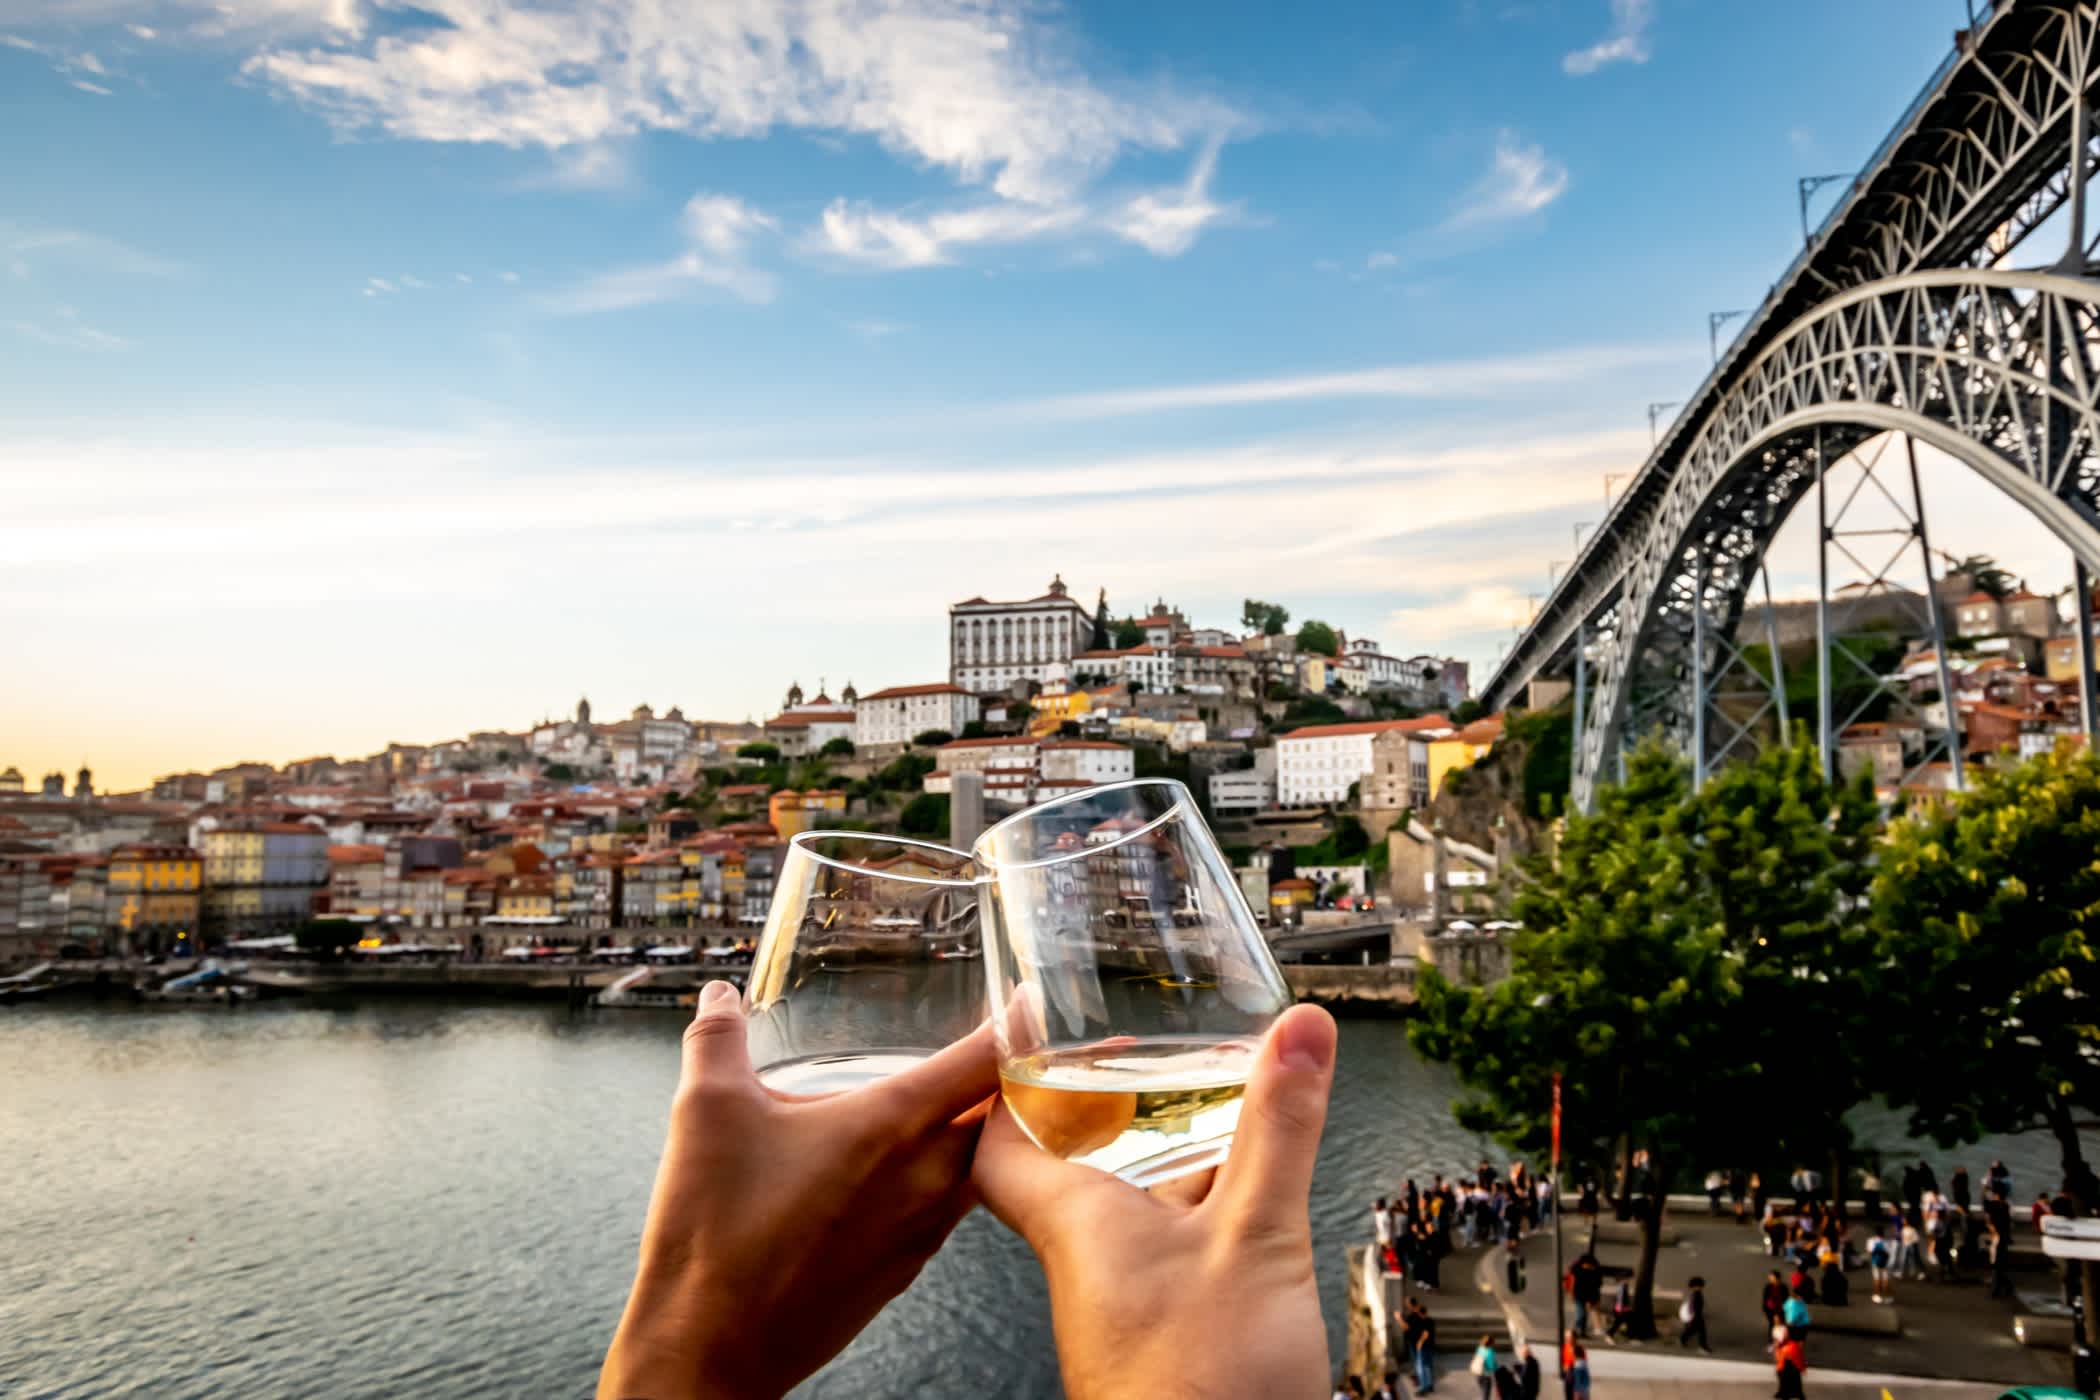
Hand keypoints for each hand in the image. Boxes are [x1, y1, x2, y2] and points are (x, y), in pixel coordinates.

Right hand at [599, 981, 996, 1399]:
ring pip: (975, 1166)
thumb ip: (717, 1039)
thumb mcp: (705, 1111)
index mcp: (892, 1125)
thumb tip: (720, 996)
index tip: (1028, 1000)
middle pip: (995, 1116)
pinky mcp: (903, 1270)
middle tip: (1002, 1048)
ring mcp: (921, 1231)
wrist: (711, 1346)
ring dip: (975, 1133)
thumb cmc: (715, 1233)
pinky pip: (946, 1210)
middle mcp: (925, 1177)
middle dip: (1003, 1079)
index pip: (982, 1061)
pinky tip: (906, 1173)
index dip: (1014, 1024)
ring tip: (958, 1105)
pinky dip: (945, 1180)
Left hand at [972, 1004, 1337, 1399]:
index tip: (1037, 1038)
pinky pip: (1172, 1257)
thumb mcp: (1255, 1232)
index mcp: (1077, 1222)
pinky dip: (1203, 1217)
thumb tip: (1298, 1030)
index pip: (1000, 1144)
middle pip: (1072, 1169)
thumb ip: (1278, 1128)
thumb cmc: (1204, 1385)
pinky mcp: (1167, 1340)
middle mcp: (1089, 1262)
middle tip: (1138, 1061)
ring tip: (1216, 1111)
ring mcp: (1127, 1306)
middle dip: (1107, 1114)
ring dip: (1170, 1163)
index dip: (1011, 1089)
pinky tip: (1250, 1208)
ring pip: (1133, 1213)